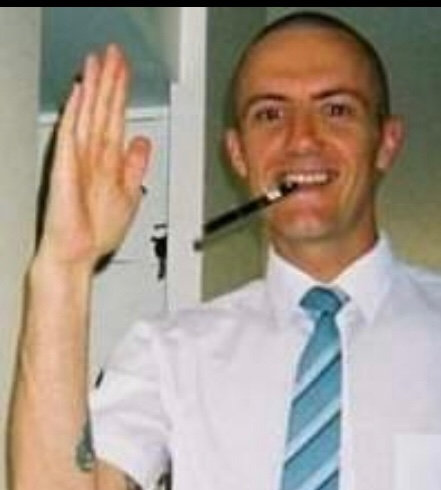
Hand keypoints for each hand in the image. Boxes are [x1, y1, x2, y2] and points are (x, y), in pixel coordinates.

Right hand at [38, 44, 150, 270]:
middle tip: (113, 53)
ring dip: (92, 90)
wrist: (78, 253)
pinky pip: (70, 137)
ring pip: (87, 116)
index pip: (116, 118)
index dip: (121, 94)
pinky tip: (78, 95)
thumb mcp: (129, 194)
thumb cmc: (98, 231)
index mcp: (108, 161)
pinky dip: (74, 115)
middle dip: (108, 82)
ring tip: (97, 62)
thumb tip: (143, 143)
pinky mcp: (65, 168)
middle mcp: (93, 156)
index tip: (125, 70)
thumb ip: (134, 167)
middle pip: (102, 111)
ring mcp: (77, 159)